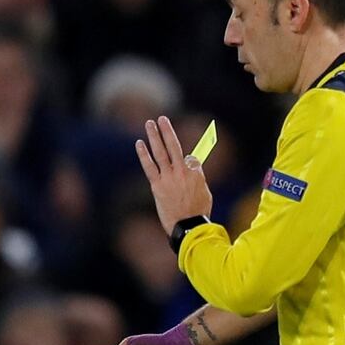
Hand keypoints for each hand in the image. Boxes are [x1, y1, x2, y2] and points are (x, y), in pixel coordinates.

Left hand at [136, 116, 212, 234]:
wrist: (188, 226)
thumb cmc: (198, 212)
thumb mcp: (205, 193)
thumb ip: (198, 178)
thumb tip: (192, 170)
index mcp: (197, 173)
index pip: (190, 157)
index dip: (188, 159)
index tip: (185, 162)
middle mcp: (182, 172)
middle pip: (174, 146)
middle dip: (167, 131)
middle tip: (162, 118)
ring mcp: (169, 177)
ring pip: (161, 152)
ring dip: (154, 136)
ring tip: (149, 123)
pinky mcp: (157, 186)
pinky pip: (149, 166)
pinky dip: (143, 154)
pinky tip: (139, 143)